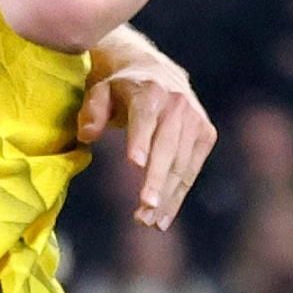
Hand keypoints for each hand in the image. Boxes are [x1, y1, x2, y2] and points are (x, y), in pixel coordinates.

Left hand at [78, 24, 215, 230]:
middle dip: (156, 181)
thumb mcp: (99, 91)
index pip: (145, 119)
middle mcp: (178, 105)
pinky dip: (178, 195)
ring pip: (181, 164)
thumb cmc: (120, 87)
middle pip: (167, 148)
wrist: (156, 71)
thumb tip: (87, 136)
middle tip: (143, 209)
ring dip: (166, 196)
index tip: (135, 165)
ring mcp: (196, 120)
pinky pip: (191, 169)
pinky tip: (164, 217)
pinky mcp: (205, 134)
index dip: (140, 141)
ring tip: (147, 222)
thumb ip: (91, 111)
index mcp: (150, 92)